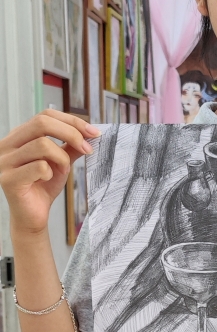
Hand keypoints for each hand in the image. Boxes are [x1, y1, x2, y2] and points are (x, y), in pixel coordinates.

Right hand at [0, 111, 98, 237]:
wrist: (33, 216)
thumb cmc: (43, 187)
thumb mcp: (61, 161)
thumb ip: (71, 146)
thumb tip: (90, 132)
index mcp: (19, 136)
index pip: (45, 115)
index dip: (71, 120)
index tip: (93, 133)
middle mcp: (7, 145)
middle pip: (41, 123)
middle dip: (71, 133)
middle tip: (87, 148)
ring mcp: (5, 161)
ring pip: (42, 144)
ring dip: (62, 158)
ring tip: (64, 170)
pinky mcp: (9, 179)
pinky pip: (38, 166)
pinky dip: (51, 172)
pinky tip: (49, 179)